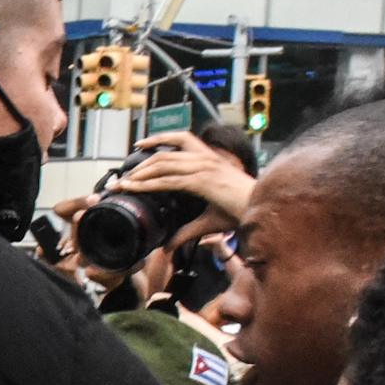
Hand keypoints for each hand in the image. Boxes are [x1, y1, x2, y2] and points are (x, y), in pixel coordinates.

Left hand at [112, 132, 257, 229]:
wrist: (262, 209)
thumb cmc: (242, 211)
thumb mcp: (209, 221)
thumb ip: (187, 231)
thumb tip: (169, 245)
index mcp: (210, 159)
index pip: (181, 139)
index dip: (159, 139)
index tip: (140, 145)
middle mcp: (205, 159)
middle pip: (165, 152)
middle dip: (141, 162)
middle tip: (123, 174)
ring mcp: (203, 167)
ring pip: (163, 163)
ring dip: (139, 173)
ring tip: (123, 183)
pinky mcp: (202, 181)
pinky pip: (168, 180)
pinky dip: (147, 184)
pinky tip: (133, 187)